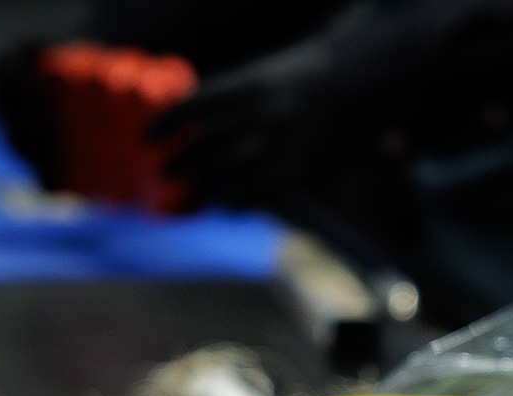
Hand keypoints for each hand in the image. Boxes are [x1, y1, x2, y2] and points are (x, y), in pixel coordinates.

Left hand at [147, 37, 342, 207]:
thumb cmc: (312, 77)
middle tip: (163, 172)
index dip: (167, 122)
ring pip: (227, 172)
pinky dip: (239, 199)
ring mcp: (280, 142)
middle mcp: (260, 112)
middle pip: (206, 143)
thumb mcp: (269, 74)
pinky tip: (229, 205)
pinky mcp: (300, 166)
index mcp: (250, 83)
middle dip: (181, 160)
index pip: (195, 104)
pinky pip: (259, 189)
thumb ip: (234, 98)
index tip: (146, 137)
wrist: (366, 81)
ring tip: (186, 198)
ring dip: (202, 187)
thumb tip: (195, 121)